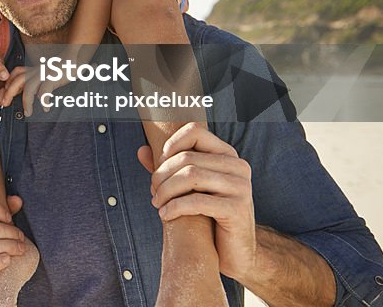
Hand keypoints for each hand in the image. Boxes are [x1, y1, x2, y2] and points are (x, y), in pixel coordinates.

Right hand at [0, 41, 10, 107]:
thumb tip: (5, 76)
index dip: (3, 98)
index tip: (7, 87)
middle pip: (2, 100)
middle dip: (9, 92)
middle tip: (12, 82)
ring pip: (6, 94)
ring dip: (12, 87)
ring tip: (12, 78)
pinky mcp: (0, 82)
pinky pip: (8, 87)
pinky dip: (12, 83)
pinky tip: (13, 76)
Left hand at [0, 65, 58, 117]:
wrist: (74, 59)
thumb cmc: (62, 68)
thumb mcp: (46, 72)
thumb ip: (39, 80)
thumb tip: (35, 94)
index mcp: (34, 69)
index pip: (16, 73)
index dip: (8, 83)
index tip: (5, 94)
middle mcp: (37, 70)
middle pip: (18, 80)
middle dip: (9, 92)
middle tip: (5, 104)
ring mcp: (44, 73)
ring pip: (29, 87)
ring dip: (26, 101)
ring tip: (28, 112)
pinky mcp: (53, 77)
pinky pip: (45, 90)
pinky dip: (44, 100)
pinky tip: (46, 107)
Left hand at [137, 122, 256, 280]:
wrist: (237, 252)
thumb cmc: (210, 216)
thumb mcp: (190, 189)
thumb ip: (168, 168)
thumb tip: (141, 150)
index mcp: (228, 155)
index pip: (194, 131)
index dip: (170, 145)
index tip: (159, 165)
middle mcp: (238, 166)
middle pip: (187, 157)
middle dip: (162, 174)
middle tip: (153, 192)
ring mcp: (240, 187)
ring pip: (190, 176)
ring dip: (165, 191)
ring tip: (157, 203)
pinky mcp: (237, 209)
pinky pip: (196, 201)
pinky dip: (174, 207)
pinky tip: (165, 216)